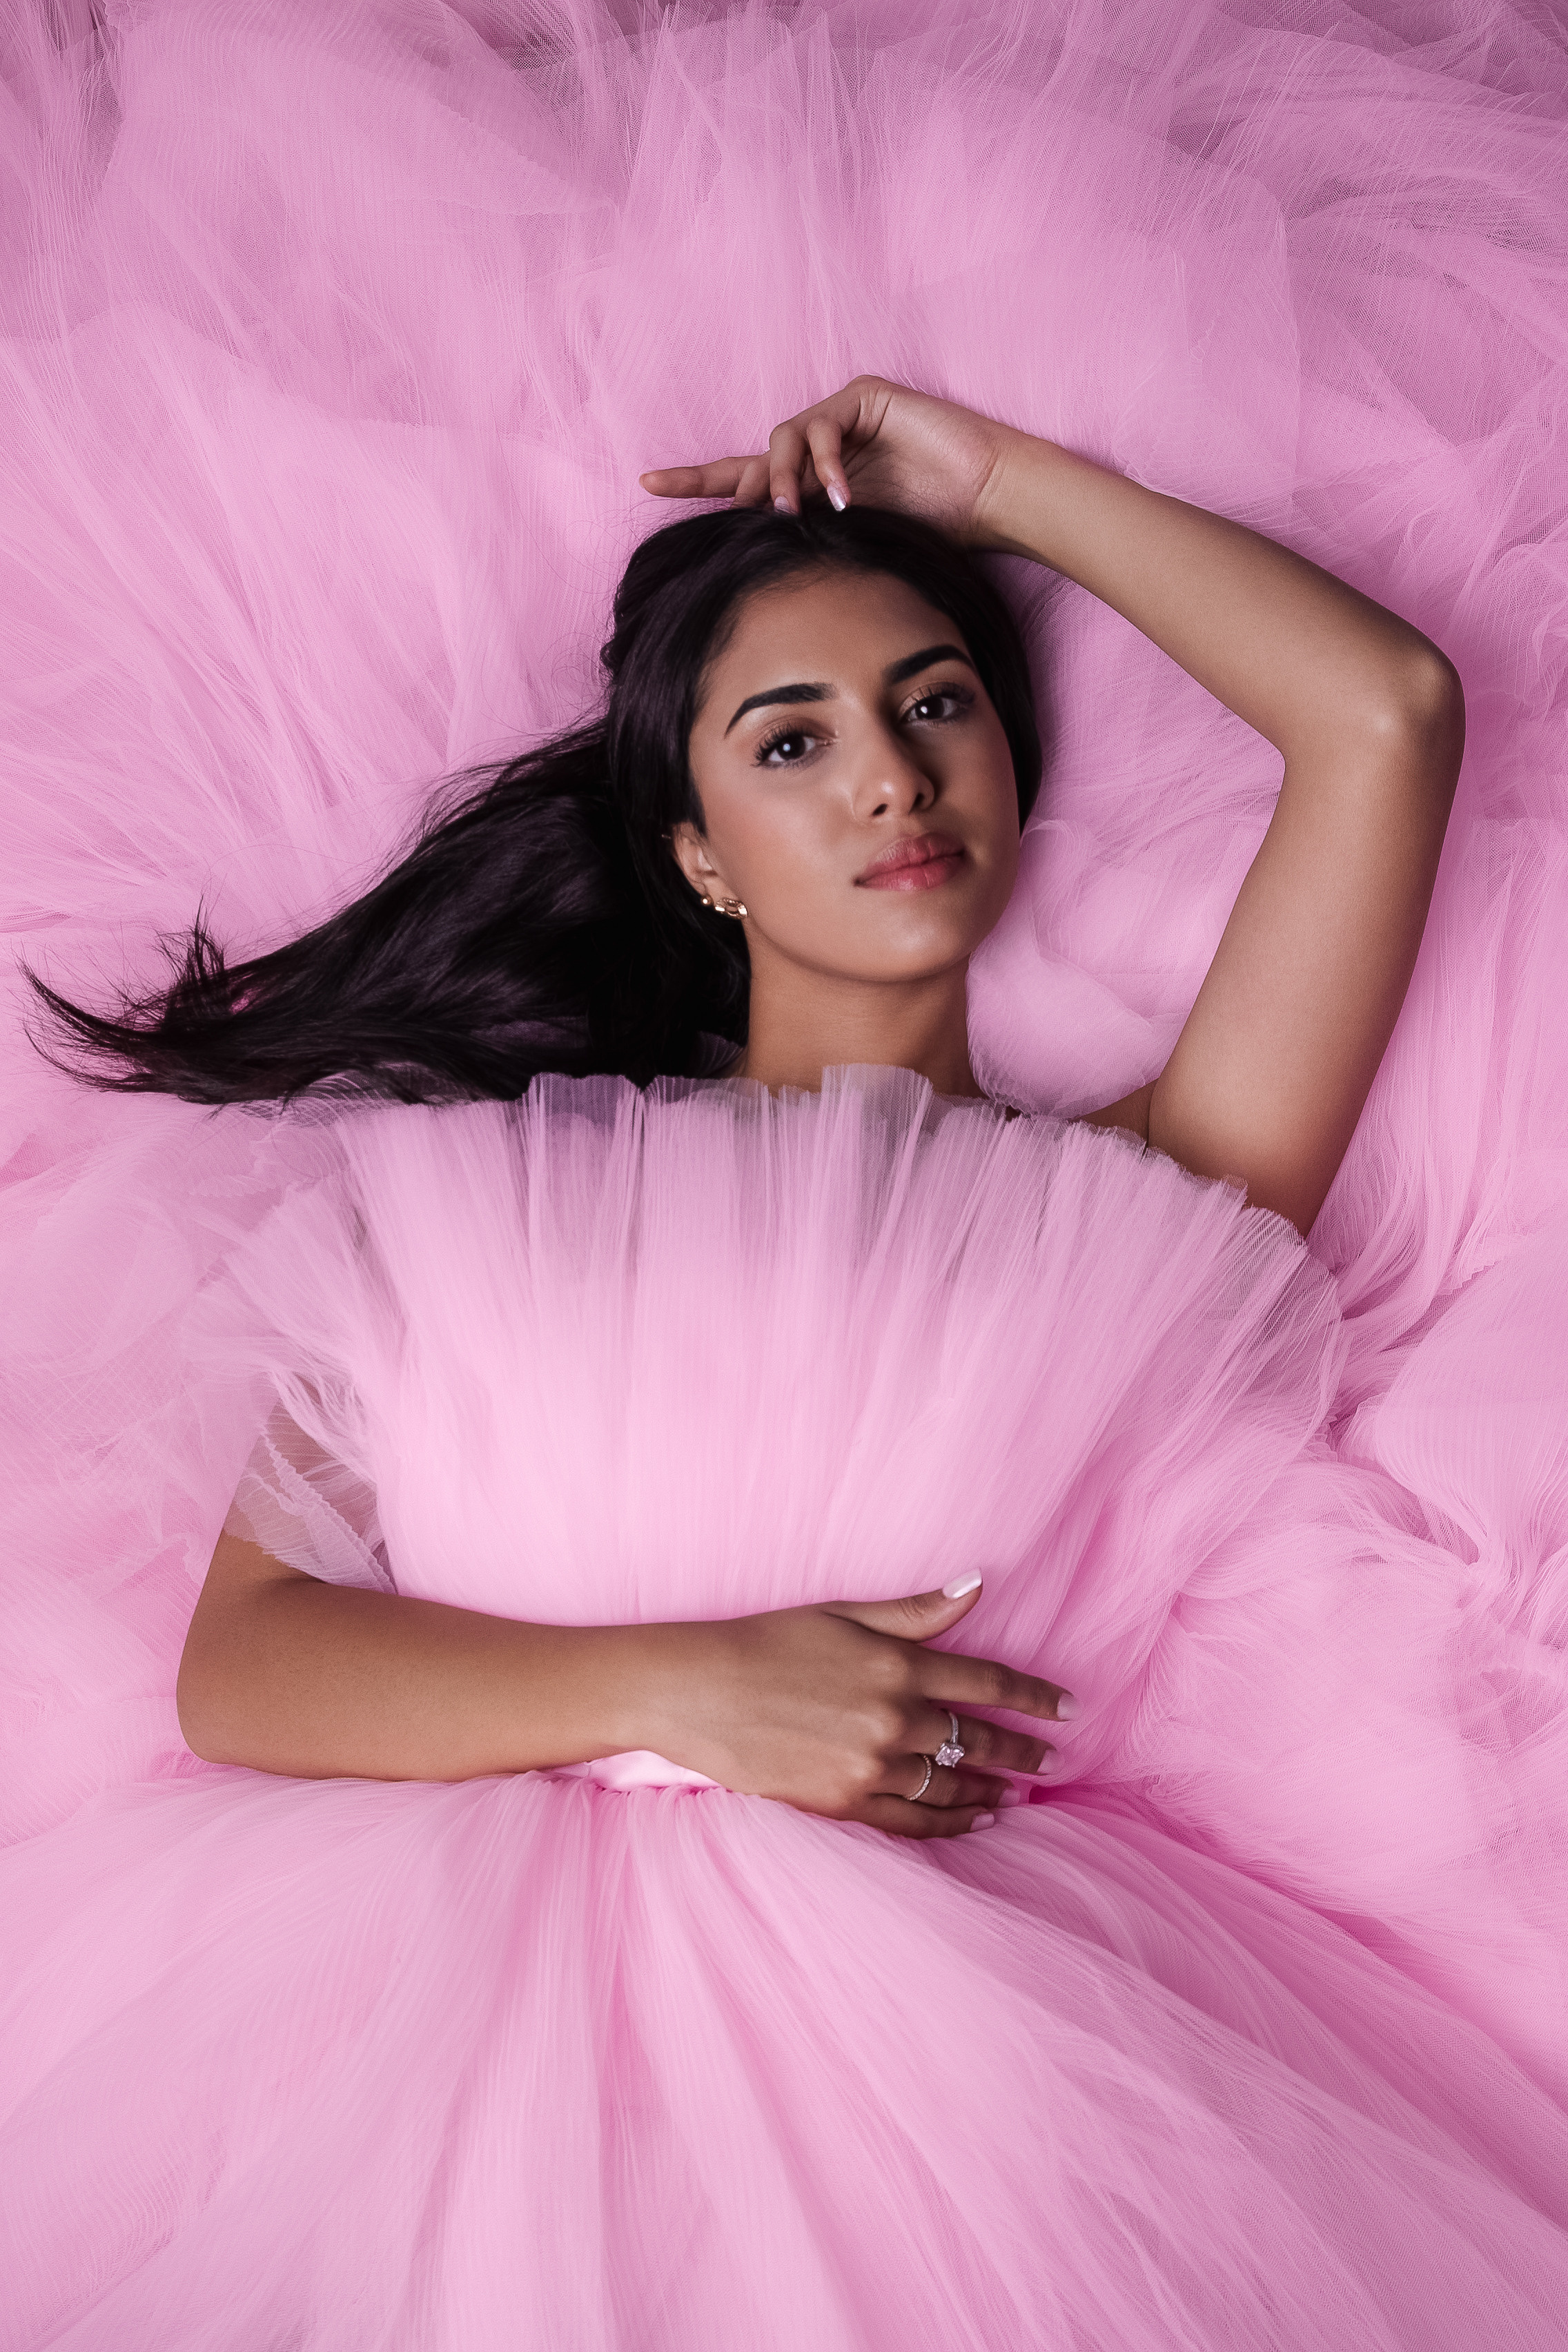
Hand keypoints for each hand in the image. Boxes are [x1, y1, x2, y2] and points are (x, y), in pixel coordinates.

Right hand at [632, 1578, 1073, 1839]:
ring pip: (952, 1784)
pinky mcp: (843, 1802)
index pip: (988, 1684)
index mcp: (897, 1665)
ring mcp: (870, 1766)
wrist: (697, 1693)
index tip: (1069, 1709)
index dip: (1035, 1698)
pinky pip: (914, 1821)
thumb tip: (976, 1585)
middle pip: (979, 1739)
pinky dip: (952, 1823)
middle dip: (1024, 1749)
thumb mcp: (842, 1613)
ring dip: (993, 1789)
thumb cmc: (766, 1642)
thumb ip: (915, 1611)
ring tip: (1020, 1793)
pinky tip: (976, 1820)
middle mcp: (893, 1719)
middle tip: (1056, 1758)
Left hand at [639, 375, 1021, 549]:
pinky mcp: (863, 398)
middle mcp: (821, 448)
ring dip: (781, 479)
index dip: (698, 482)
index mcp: (813, 485)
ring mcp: (841, 419)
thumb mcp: (858, 549)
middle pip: (750, 457)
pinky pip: (822, 426)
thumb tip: (760, 567)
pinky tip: (842, 497)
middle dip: (709, 477)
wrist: (988, 499)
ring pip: (782, 440)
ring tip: (791, 513)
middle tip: (672, 491)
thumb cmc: (936, 532)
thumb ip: (811, 546)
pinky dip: (825, 463)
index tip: (647, 484)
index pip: (746, 481)